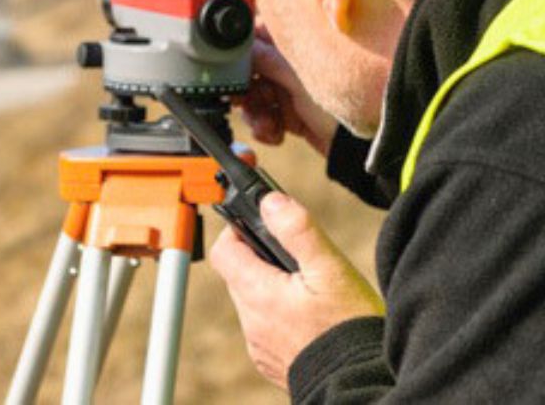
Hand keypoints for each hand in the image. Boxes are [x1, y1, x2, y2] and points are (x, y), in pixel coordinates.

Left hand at [210, 192, 383, 389]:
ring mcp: (259, 343)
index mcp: (258, 292)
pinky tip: (309, 315)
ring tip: (308, 287)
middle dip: (260, 257)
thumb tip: (270, 202)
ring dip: (271, 287)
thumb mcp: (330, 268)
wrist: (362, 383)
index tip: (261, 225)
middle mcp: (251, 320)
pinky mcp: (271, 360)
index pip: (224, 250)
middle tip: (295, 257)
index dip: (237, 230)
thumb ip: (297, 230)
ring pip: (252, 300)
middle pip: (238, 273)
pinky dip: (279, 314)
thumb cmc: (348, 328)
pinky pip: (265, 327)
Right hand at [239, 27, 336, 155]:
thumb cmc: (340, 106)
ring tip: (267, 124)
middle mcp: (291, 65)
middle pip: (250, 71)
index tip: (234, 70)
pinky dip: (265, 127)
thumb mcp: (297, 79)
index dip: (242, 54)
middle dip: (245, 91)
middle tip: (244, 101)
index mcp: (296, 45)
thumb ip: (266, 60)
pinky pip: (264, 117)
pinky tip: (276, 133)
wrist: (357, 147)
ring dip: (254, 113)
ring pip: (254, 97)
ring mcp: (290, 90)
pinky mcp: (290, 114)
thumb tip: (239, 44)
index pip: (257, 38)